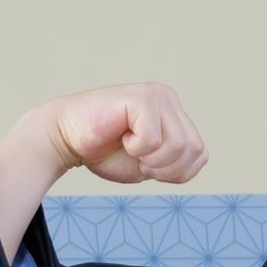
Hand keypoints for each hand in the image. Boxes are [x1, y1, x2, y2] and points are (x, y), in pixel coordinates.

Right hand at [0, 83, 208, 262]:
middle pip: (193, 150)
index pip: (200, 155)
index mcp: (176, 114)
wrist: (66, 141)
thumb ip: (179, 159)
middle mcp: (168, 98)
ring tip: (131, 148)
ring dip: (153, 160)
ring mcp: (155, 94)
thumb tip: (200, 154)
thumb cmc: (106, 152)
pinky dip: (137, 149)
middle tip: (139, 160)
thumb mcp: (153, 163)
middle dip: (166, 168)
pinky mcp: (139, 97)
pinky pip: (154, 139)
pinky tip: (121, 135)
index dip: (177, 172)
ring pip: (179, 145)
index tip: (149, 165)